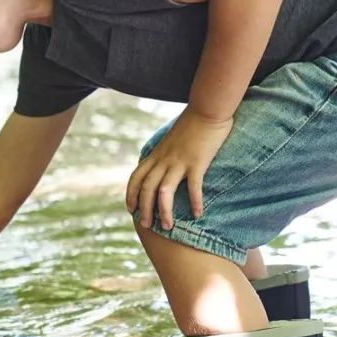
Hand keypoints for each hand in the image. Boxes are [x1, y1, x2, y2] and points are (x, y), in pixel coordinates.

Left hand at [126, 108, 233, 229]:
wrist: (206, 109)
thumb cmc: (192, 124)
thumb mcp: (171, 139)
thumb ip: (165, 153)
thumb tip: (162, 164)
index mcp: (156, 154)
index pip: (136, 177)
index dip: (131, 194)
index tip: (130, 209)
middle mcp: (164, 159)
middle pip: (147, 188)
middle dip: (144, 209)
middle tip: (146, 225)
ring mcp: (179, 161)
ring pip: (164, 191)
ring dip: (164, 211)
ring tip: (167, 226)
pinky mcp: (197, 162)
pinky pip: (193, 186)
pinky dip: (195, 202)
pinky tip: (198, 214)